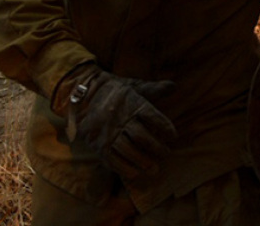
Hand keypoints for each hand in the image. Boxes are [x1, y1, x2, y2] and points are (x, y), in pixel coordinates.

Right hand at [53, 64, 176, 178]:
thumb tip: (174, 86)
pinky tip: (135, 173)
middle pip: (142, 136)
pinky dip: (124, 168)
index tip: (173, 136)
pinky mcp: (98, 145)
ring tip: (154, 169)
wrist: (86, 97)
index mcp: (133, 103)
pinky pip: (112, 160)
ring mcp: (109, 133)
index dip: (165, 126)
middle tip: (166, 154)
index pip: (152, 116)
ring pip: (128, 150)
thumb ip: (154, 89)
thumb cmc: (117, 93)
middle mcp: (121, 118)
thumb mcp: (135, 87)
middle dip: (156, 147)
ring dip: (143, 162)